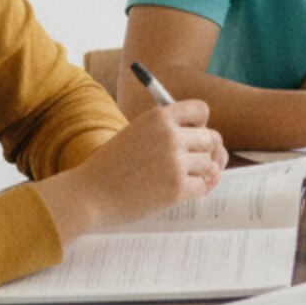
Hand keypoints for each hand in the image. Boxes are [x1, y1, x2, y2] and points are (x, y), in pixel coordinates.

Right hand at [47, 101, 226, 239]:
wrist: (87, 195)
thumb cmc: (112, 166)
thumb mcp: (138, 134)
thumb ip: (171, 133)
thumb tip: (218, 145)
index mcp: (159, 116)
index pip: (201, 109)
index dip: (200, 123)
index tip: (190, 134)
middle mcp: (170, 135)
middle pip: (211, 137)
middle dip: (202, 150)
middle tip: (185, 162)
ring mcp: (175, 162)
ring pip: (210, 163)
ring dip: (199, 172)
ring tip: (175, 177)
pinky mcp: (176, 188)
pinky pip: (204, 186)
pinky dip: (196, 189)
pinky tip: (181, 190)